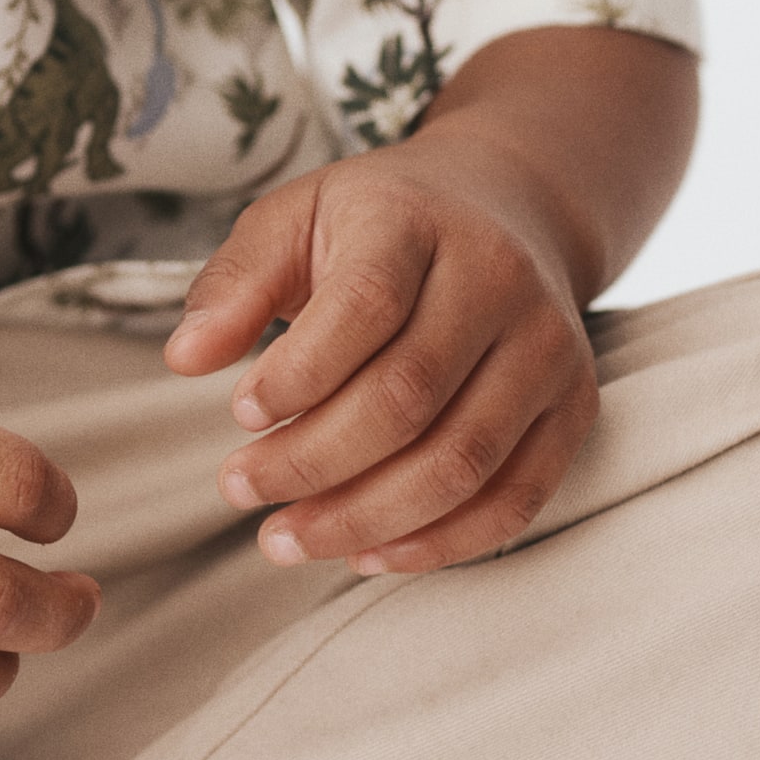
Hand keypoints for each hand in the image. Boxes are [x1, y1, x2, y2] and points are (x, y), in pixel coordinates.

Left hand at [161, 119, 599, 574]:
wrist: (505, 204)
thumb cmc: (377, 222)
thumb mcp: (294, 215)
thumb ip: (235, 283)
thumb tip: (186, 358)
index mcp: (416, 222)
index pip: (366, 307)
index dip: (299, 374)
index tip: (239, 412)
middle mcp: (497, 280)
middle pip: (410, 397)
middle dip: (313, 461)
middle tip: (240, 490)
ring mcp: (547, 348)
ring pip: (462, 459)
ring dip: (365, 517)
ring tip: (285, 538)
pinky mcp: (573, 407)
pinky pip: (516, 497)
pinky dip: (441, 543)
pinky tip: (367, 554)